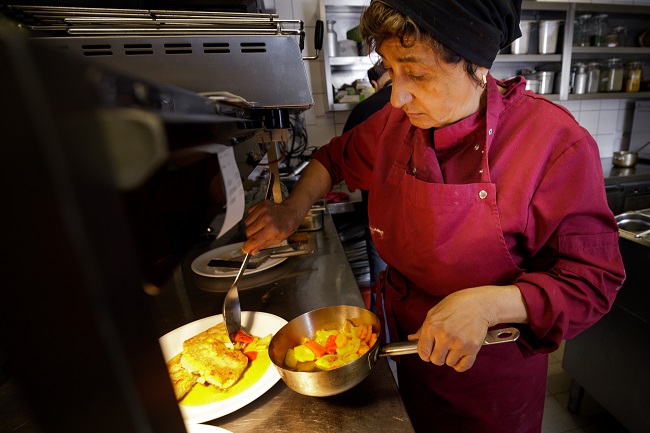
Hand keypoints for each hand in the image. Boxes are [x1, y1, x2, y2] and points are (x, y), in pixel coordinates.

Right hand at [242, 199, 302, 254]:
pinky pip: (249, 213)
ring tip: (260, 226)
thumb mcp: (278, 239)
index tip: (245, 249)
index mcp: (272, 229)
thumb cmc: (287, 226)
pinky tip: (260, 219)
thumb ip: (263, 245)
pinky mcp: (261, 204)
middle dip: (251, 237)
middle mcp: (266, 219)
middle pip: (248, 232)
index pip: (253, 240)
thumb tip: (252, 251)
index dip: (247, 246)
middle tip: (257, 236)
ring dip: (251, 227)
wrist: (292, 212)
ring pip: (247, 223)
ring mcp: (263, 210)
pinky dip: (252, 218)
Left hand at [408, 285, 527, 371]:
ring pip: (449, 363)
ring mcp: (459, 343)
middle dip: (438, 356)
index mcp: (432, 326)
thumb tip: (412, 338)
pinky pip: (463, 366)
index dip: (425, 353)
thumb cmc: (457, 304)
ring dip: (451, 358)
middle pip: (435, 360)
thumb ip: (423, 328)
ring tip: (455, 345)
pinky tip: (461, 355)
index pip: (422, 351)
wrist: (480, 303)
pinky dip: (461, 364)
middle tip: (443, 347)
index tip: (428, 352)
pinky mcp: (472, 348)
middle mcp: (444, 336)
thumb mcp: (435, 312)